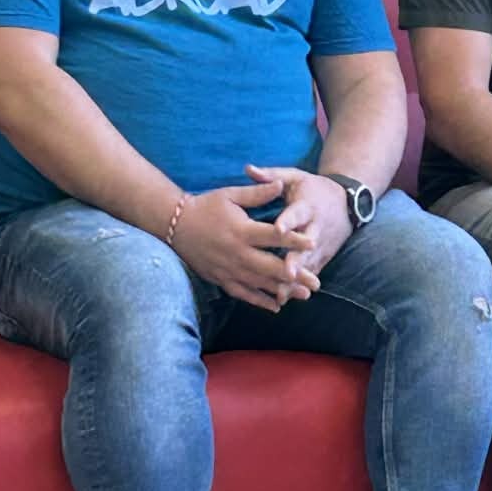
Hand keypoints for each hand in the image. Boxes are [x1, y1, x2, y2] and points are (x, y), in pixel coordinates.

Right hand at [168, 178, 317, 310]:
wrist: (175, 225)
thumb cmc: (206, 206)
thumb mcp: (231, 195)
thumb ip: (257, 193)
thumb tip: (281, 184)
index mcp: (241, 230)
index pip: (273, 236)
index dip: (294, 240)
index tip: (313, 244)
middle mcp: (237, 253)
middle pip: (270, 267)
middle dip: (295, 275)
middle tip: (316, 282)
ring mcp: (228, 269)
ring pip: (260, 283)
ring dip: (283, 290)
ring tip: (304, 295)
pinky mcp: (220, 279)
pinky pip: (242, 294)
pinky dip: (259, 301)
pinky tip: (276, 306)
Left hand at [246, 163, 354, 297]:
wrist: (347, 201)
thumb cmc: (313, 188)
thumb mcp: (295, 176)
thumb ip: (271, 176)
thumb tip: (248, 168)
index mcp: (307, 205)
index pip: (297, 213)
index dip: (288, 221)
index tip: (278, 229)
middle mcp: (316, 227)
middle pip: (306, 245)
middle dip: (296, 259)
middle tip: (286, 271)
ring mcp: (321, 244)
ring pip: (309, 263)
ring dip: (297, 278)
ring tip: (282, 293)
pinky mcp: (323, 256)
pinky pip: (310, 271)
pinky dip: (299, 284)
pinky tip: (285, 297)